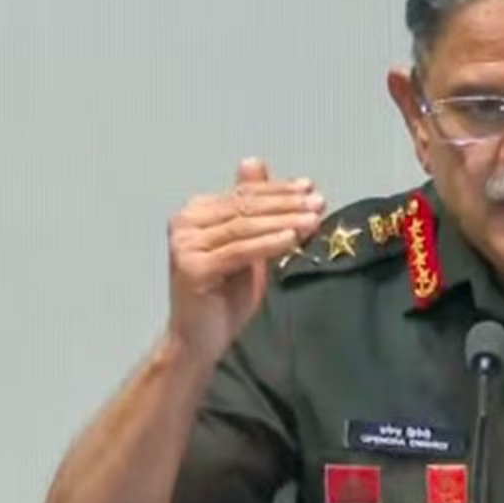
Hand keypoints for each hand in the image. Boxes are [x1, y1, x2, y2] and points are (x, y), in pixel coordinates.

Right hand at [166, 158, 324, 361]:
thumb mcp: (248, 248)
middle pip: (246, 208)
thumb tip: (253, 162)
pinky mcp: (192, 268)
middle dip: (286, 204)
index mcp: (196, 212)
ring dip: (283, 220)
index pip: (245, 195)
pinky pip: (239, 250)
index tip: (311, 187)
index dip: (279, 190)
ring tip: (313, 219)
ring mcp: (185, 245)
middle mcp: (185, 223)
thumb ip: (253, 210)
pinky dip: (268, 243)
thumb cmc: (225, 298)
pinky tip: (292, 238)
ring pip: (244, 227)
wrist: (200, 340)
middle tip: (318, 201)